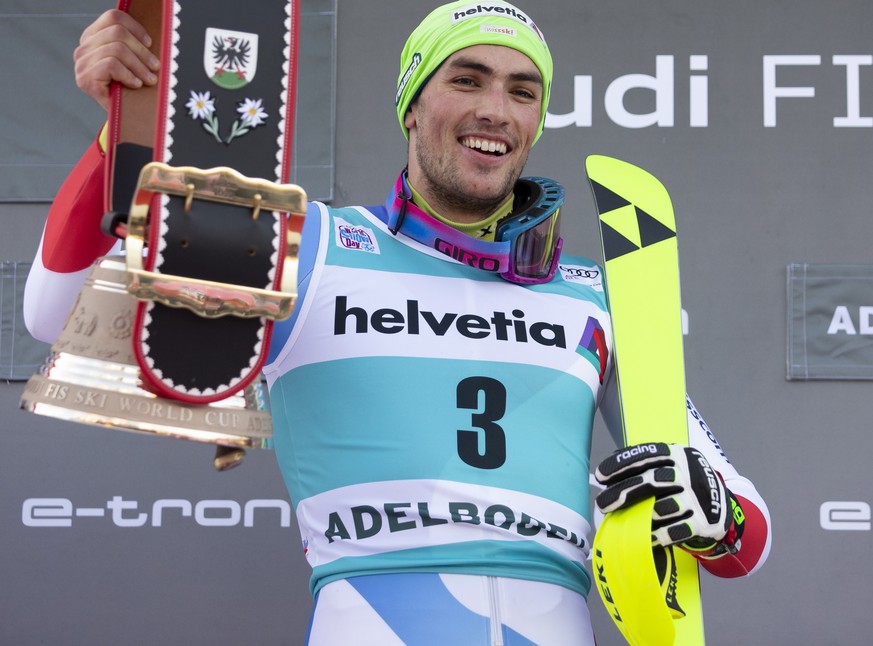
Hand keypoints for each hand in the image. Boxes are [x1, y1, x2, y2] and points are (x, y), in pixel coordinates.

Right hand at [74, 9, 160, 109]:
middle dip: (142, 51)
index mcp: (94, 38)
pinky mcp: (85, 79)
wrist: (123, 121)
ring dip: (139, 65)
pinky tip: (136, 84)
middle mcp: (84, 49)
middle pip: (117, 33)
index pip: (113, 18)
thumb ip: (134, 46)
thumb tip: (150, 35)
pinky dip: (128, 74)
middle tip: (155, 67)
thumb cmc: (131, 89)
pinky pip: (111, 65)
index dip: (135, 27)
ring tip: (150, 79)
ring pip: (116, 49)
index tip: (150, 43)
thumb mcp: (133, 63)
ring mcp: (82, 64)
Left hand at [594, 442, 736, 552]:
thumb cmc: (684, 484)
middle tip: (602, 504)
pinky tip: (644, 537)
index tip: (600, 475)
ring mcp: (698, 498)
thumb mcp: (671, 464)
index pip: (647, 454)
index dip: (622, 463)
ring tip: (625, 521)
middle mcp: (689, 473)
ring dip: (642, 515)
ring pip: (665, 507)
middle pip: (653, 480)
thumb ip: (645, 463)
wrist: (722, 505)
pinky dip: (659, 535)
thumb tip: (610, 465)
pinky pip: (677, 530)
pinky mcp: (704, 522)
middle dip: (624, 492)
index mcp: (678, 455)